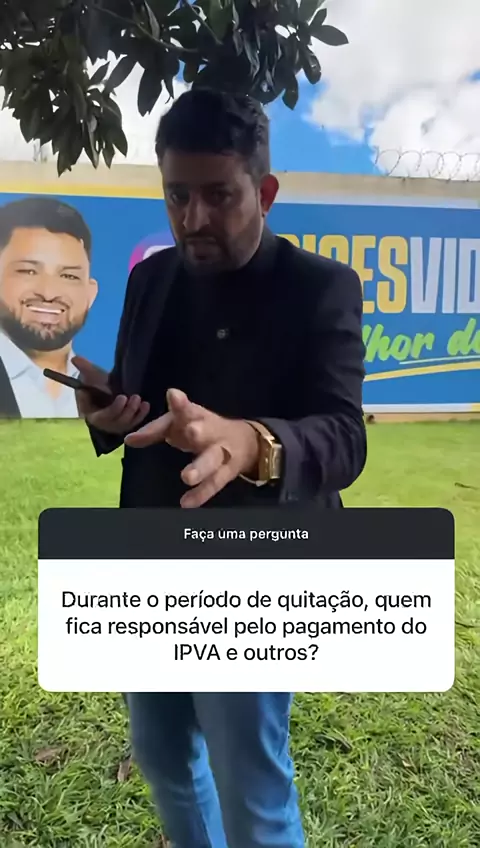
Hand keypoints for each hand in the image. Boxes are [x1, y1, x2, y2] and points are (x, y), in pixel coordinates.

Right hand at [72, 356, 149, 434]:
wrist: (105, 389)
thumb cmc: (97, 384)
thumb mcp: (91, 376)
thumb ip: (84, 368)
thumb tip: (75, 358)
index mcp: (92, 415)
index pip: (103, 417)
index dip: (114, 409)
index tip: (122, 397)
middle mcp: (105, 424)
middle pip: (117, 422)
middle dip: (128, 411)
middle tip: (135, 397)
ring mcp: (117, 426)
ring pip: (127, 424)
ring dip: (135, 413)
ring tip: (140, 400)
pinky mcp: (127, 424)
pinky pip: (135, 423)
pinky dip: (141, 415)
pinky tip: (146, 405)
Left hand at [124, 388, 258, 506]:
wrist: (246, 441)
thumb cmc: (203, 430)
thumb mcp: (180, 424)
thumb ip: (154, 431)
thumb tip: (129, 440)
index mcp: (197, 416)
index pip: (187, 410)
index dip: (180, 405)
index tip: (173, 395)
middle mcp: (211, 432)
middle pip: (206, 430)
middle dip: (199, 431)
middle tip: (191, 431)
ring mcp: (221, 452)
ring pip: (212, 460)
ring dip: (200, 468)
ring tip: (186, 477)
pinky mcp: (226, 472)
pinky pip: (214, 483)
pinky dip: (201, 494)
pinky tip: (187, 503)